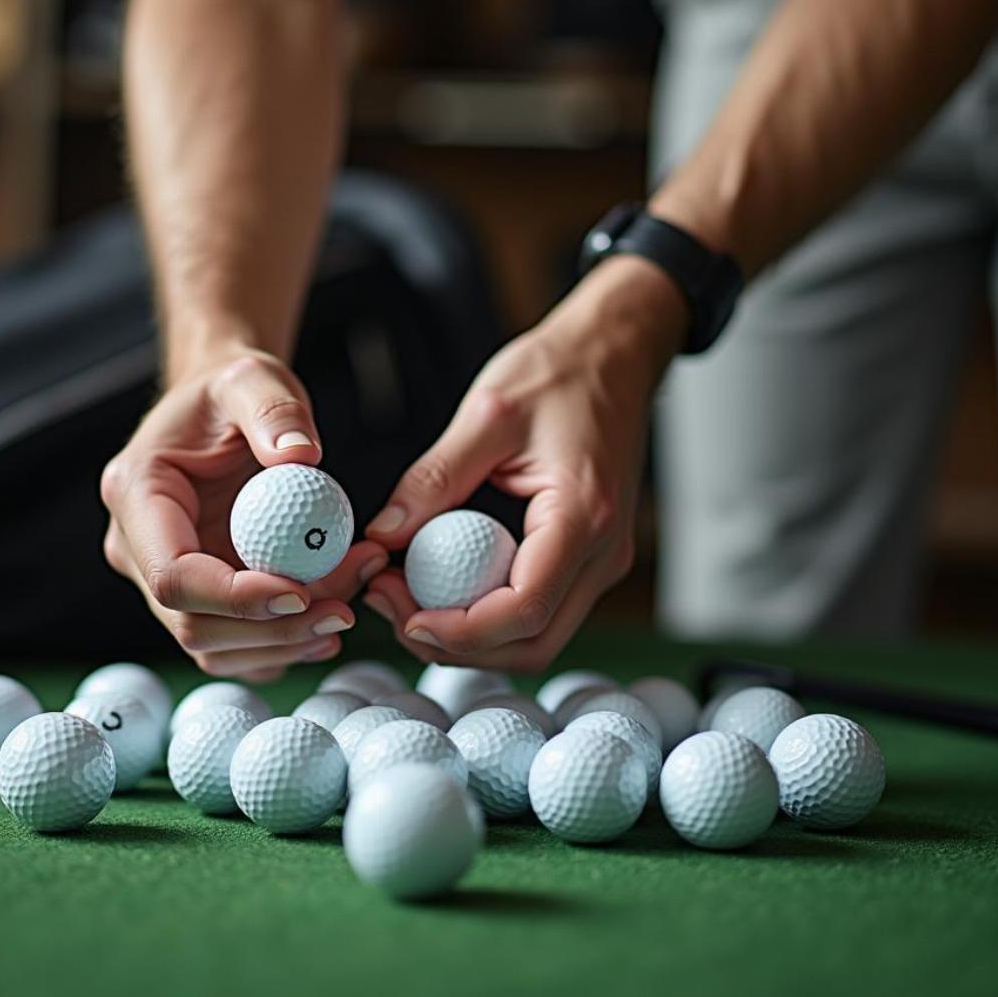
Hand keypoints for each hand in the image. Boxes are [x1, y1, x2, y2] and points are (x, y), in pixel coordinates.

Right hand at [101, 346, 387, 681]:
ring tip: (347, 610)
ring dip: (286, 642)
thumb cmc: (230, 393)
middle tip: (343, 612)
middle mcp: (138, 548)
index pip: (173, 576)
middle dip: (272, 630)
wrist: (221, 411)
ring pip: (216, 646)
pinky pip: (237, 644)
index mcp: (137, 496)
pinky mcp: (200, 597)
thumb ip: (274, 412)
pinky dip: (284, 643)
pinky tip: (327, 618)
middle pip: (193, 625)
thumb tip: (302, 459)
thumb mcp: (253, 379)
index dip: (236, 598)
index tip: (302, 592)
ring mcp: (165, 580)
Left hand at [362, 256, 686, 671]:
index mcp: (582, 515)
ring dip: (471, 634)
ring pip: (537, 636)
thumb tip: (382, 534)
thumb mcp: (487, 415)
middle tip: (393, 609)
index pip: (524, 610)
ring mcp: (600, 558)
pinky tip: (444, 580)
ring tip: (409, 595)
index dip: (458, 630)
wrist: (615, 352)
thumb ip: (433, 479)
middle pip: (532, 644)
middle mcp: (602, 551)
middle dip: (456, 644)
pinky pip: (541, 607)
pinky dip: (489, 612)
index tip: (402, 612)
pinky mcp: (587, 554)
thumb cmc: (561, 371)